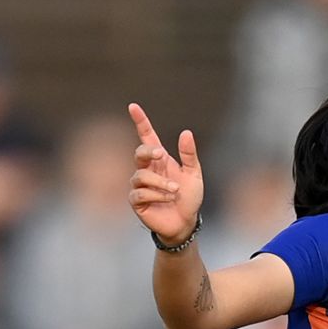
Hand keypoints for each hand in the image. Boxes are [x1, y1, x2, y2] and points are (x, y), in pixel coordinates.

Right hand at [127, 103, 203, 244]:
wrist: (185, 223)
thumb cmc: (188, 198)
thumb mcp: (194, 174)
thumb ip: (189, 155)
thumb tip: (186, 132)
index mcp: (159, 160)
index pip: (146, 136)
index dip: (140, 121)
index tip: (133, 106)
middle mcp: (147, 170)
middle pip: (139, 153)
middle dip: (148, 152)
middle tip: (161, 155)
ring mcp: (140, 185)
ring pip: (141, 176)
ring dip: (159, 182)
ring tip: (175, 190)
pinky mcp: (137, 202)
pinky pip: (139, 193)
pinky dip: (154, 194)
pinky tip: (166, 199)